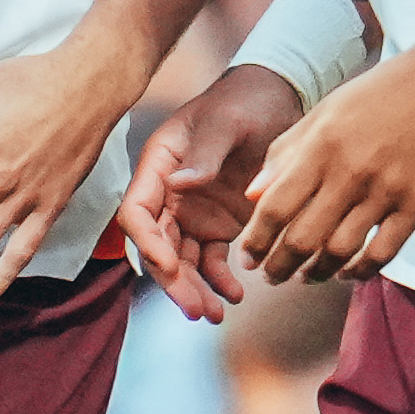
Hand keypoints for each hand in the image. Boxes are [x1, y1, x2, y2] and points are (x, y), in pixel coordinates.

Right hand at [117, 59, 302, 318]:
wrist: (276, 99)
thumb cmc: (245, 101)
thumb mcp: (226, 121)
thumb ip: (205, 153)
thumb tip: (179, 184)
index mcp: (159, 165)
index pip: (138, 212)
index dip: (148, 243)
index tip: (170, 265)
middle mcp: (170, 194)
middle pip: (159, 246)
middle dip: (174, 281)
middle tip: (196, 310)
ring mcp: (193, 212)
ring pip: (183, 261)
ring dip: (195, 289)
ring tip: (215, 315)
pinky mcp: (219, 224)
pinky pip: (212, 260)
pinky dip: (221, 280)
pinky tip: (236, 294)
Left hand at [242, 48, 414, 280]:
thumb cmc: (381, 91)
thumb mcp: (326, 111)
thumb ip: (286, 151)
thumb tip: (252, 196)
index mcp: (322, 145)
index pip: (275, 207)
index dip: (256, 241)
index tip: (247, 258)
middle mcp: (351, 171)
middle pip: (303, 238)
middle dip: (279, 267)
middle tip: (272, 277)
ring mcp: (388, 189)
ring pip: (341, 251)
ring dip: (317, 273)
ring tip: (308, 276)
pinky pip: (385, 252)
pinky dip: (361, 271)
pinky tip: (349, 273)